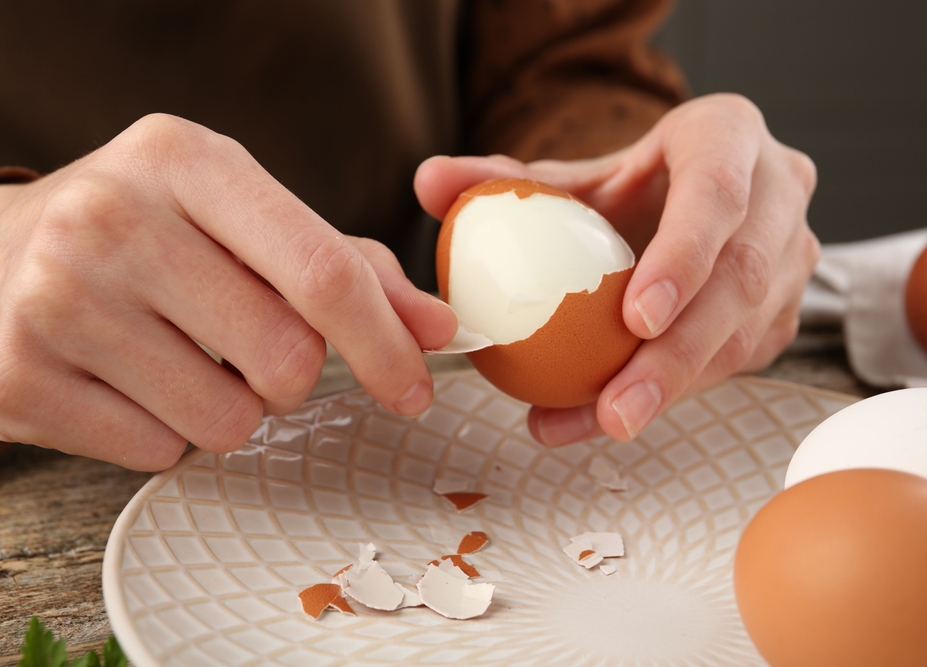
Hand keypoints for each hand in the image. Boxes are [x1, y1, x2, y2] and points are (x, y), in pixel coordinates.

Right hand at [0, 114, 455, 469]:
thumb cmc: (145, 233)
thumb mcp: (238, 216)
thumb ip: (344, 266)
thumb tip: (437, 328)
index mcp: (187, 160)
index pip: (324, 271)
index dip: (386, 342)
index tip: (416, 388)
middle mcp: (114, 217)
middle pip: (287, 358)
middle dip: (291, 376)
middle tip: (247, 347)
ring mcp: (57, 299)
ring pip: (228, 420)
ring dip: (228, 408)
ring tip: (177, 357)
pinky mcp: (20, 379)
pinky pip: (160, 452)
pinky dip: (166, 431)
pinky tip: (128, 382)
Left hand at [416, 93, 818, 444]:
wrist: (696, 193)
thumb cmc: (634, 182)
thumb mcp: (577, 175)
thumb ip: (505, 180)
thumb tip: (429, 183)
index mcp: (730, 135)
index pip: (718, 193)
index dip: (683, 256)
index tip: (635, 318)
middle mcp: (778, 193)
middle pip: (740, 280)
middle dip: (678, 355)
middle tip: (615, 409)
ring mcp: (792, 255)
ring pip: (748, 332)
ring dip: (676, 389)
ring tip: (604, 424)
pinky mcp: (784, 308)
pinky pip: (739, 361)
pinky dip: (678, 393)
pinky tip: (615, 414)